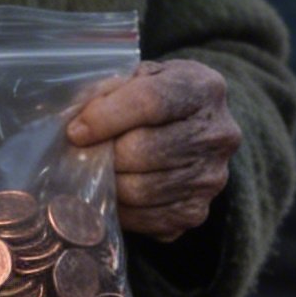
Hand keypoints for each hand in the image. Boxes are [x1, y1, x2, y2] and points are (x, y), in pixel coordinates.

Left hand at [66, 60, 240, 244]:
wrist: (194, 130)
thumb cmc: (158, 100)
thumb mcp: (140, 77)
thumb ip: (111, 90)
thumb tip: (79, 123)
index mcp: (204, 89)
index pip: (150, 102)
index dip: (106, 117)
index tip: (76, 131)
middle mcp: (219, 135)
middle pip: (144, 151)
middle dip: (105, 154)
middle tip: (84, 153)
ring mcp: (211, 177)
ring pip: (141, 190)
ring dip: (109, 184)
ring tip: (97, 172)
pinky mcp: (197, 211)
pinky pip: (146, 219)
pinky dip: (121, 209)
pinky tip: (113, 192)